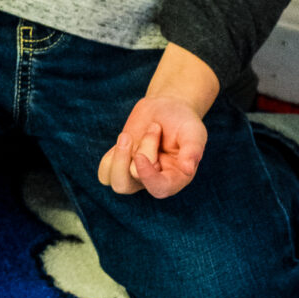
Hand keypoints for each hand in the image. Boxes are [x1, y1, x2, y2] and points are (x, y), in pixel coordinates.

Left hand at [97, 45, 219, 199]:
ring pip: (115, 181)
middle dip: (140, 151)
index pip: (159, 189)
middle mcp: (154, 181)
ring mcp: (135, 175)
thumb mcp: (193, 132)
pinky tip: (125, 141)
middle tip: (154, 127)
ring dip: (120, 155)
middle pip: (132, 181)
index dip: (146, 176)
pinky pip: (105, 173)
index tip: (139, 155)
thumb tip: (189, 168)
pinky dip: (111, 157)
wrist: (166, 108)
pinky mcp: (121, 166)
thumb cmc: (183, 122)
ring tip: (131, 135)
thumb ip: (193, 149)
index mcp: (175, 179)